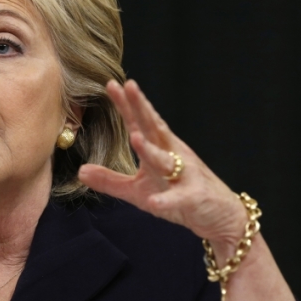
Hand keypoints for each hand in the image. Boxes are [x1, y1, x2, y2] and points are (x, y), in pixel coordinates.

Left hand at [78, 80, 244, 244]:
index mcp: (160, 149)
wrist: (219, 216)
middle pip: (154, 129)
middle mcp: (173, 156)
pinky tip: (155, 202)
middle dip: (141, 109)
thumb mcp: (137, 190)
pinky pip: (178, 198)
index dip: (126, 105)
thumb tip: (80, 171)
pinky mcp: (193, 198)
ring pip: (166, 160)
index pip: (139, 123)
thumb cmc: (178, 197)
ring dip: (151, 150)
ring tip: (135, 138)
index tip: (111, 85)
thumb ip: (110, 180)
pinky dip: (167, 200)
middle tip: (128, 86)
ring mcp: (185, 175)